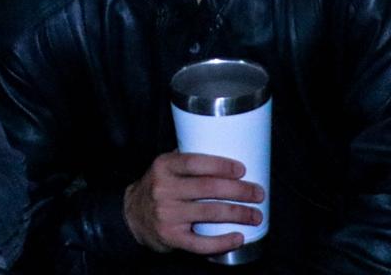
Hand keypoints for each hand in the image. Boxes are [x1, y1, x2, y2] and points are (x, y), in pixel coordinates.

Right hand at [122, 152, 263, 257]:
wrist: (132, 216)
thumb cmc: (157, 188)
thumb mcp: (164, 168)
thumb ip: (186, 160)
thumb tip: (223, 147)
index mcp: (163, 166)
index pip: (195, 162)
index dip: (221, 165)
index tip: (242, 169)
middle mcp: (163, 189)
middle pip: (208, 188)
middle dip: (239, 191)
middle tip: (258, 193)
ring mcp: (167, 214)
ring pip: (210, 213)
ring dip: (238, 214)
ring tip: (255, 214)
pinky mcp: (171, 237)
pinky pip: (201, 242)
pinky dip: (223, 241)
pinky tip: (238, 237)